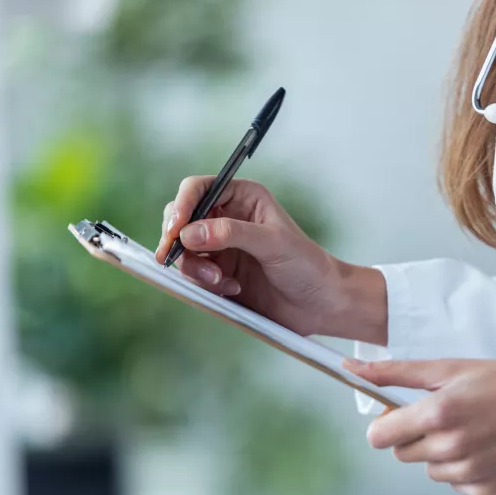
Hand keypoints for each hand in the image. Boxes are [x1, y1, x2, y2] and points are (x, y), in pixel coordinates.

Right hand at [155, 176, 386, 342]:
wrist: (320, 305)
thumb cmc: (307, 266)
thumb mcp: (273, 243)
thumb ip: (231, 233)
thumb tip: (191, 231)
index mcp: (243, 197)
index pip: (198, 189)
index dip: (181, 206)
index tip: (175, 229)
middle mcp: (227, 218)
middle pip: (181, 218)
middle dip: (178, 239)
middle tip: (175, 256)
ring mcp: (221, 247)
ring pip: (183, 250)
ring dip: (194, 267)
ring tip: (220, 281)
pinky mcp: (218, 274)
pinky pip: (194, 275)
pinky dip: (205, 284)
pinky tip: (231, 289)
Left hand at [344, 358, 495, 494]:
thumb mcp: (451, 368)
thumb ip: (397, 372)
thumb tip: (353, 368)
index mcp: (437, 413)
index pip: (379, 437)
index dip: (387, 425)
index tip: (401, 416)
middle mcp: (450, 447)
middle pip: (403, 453)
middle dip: (417, 436)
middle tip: (449, 416)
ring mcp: (469, 473)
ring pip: (430, 470)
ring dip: (442, 454)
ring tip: (474, 431)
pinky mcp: (486, 492)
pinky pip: (457, 485)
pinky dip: (466, 470)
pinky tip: (488, 449)